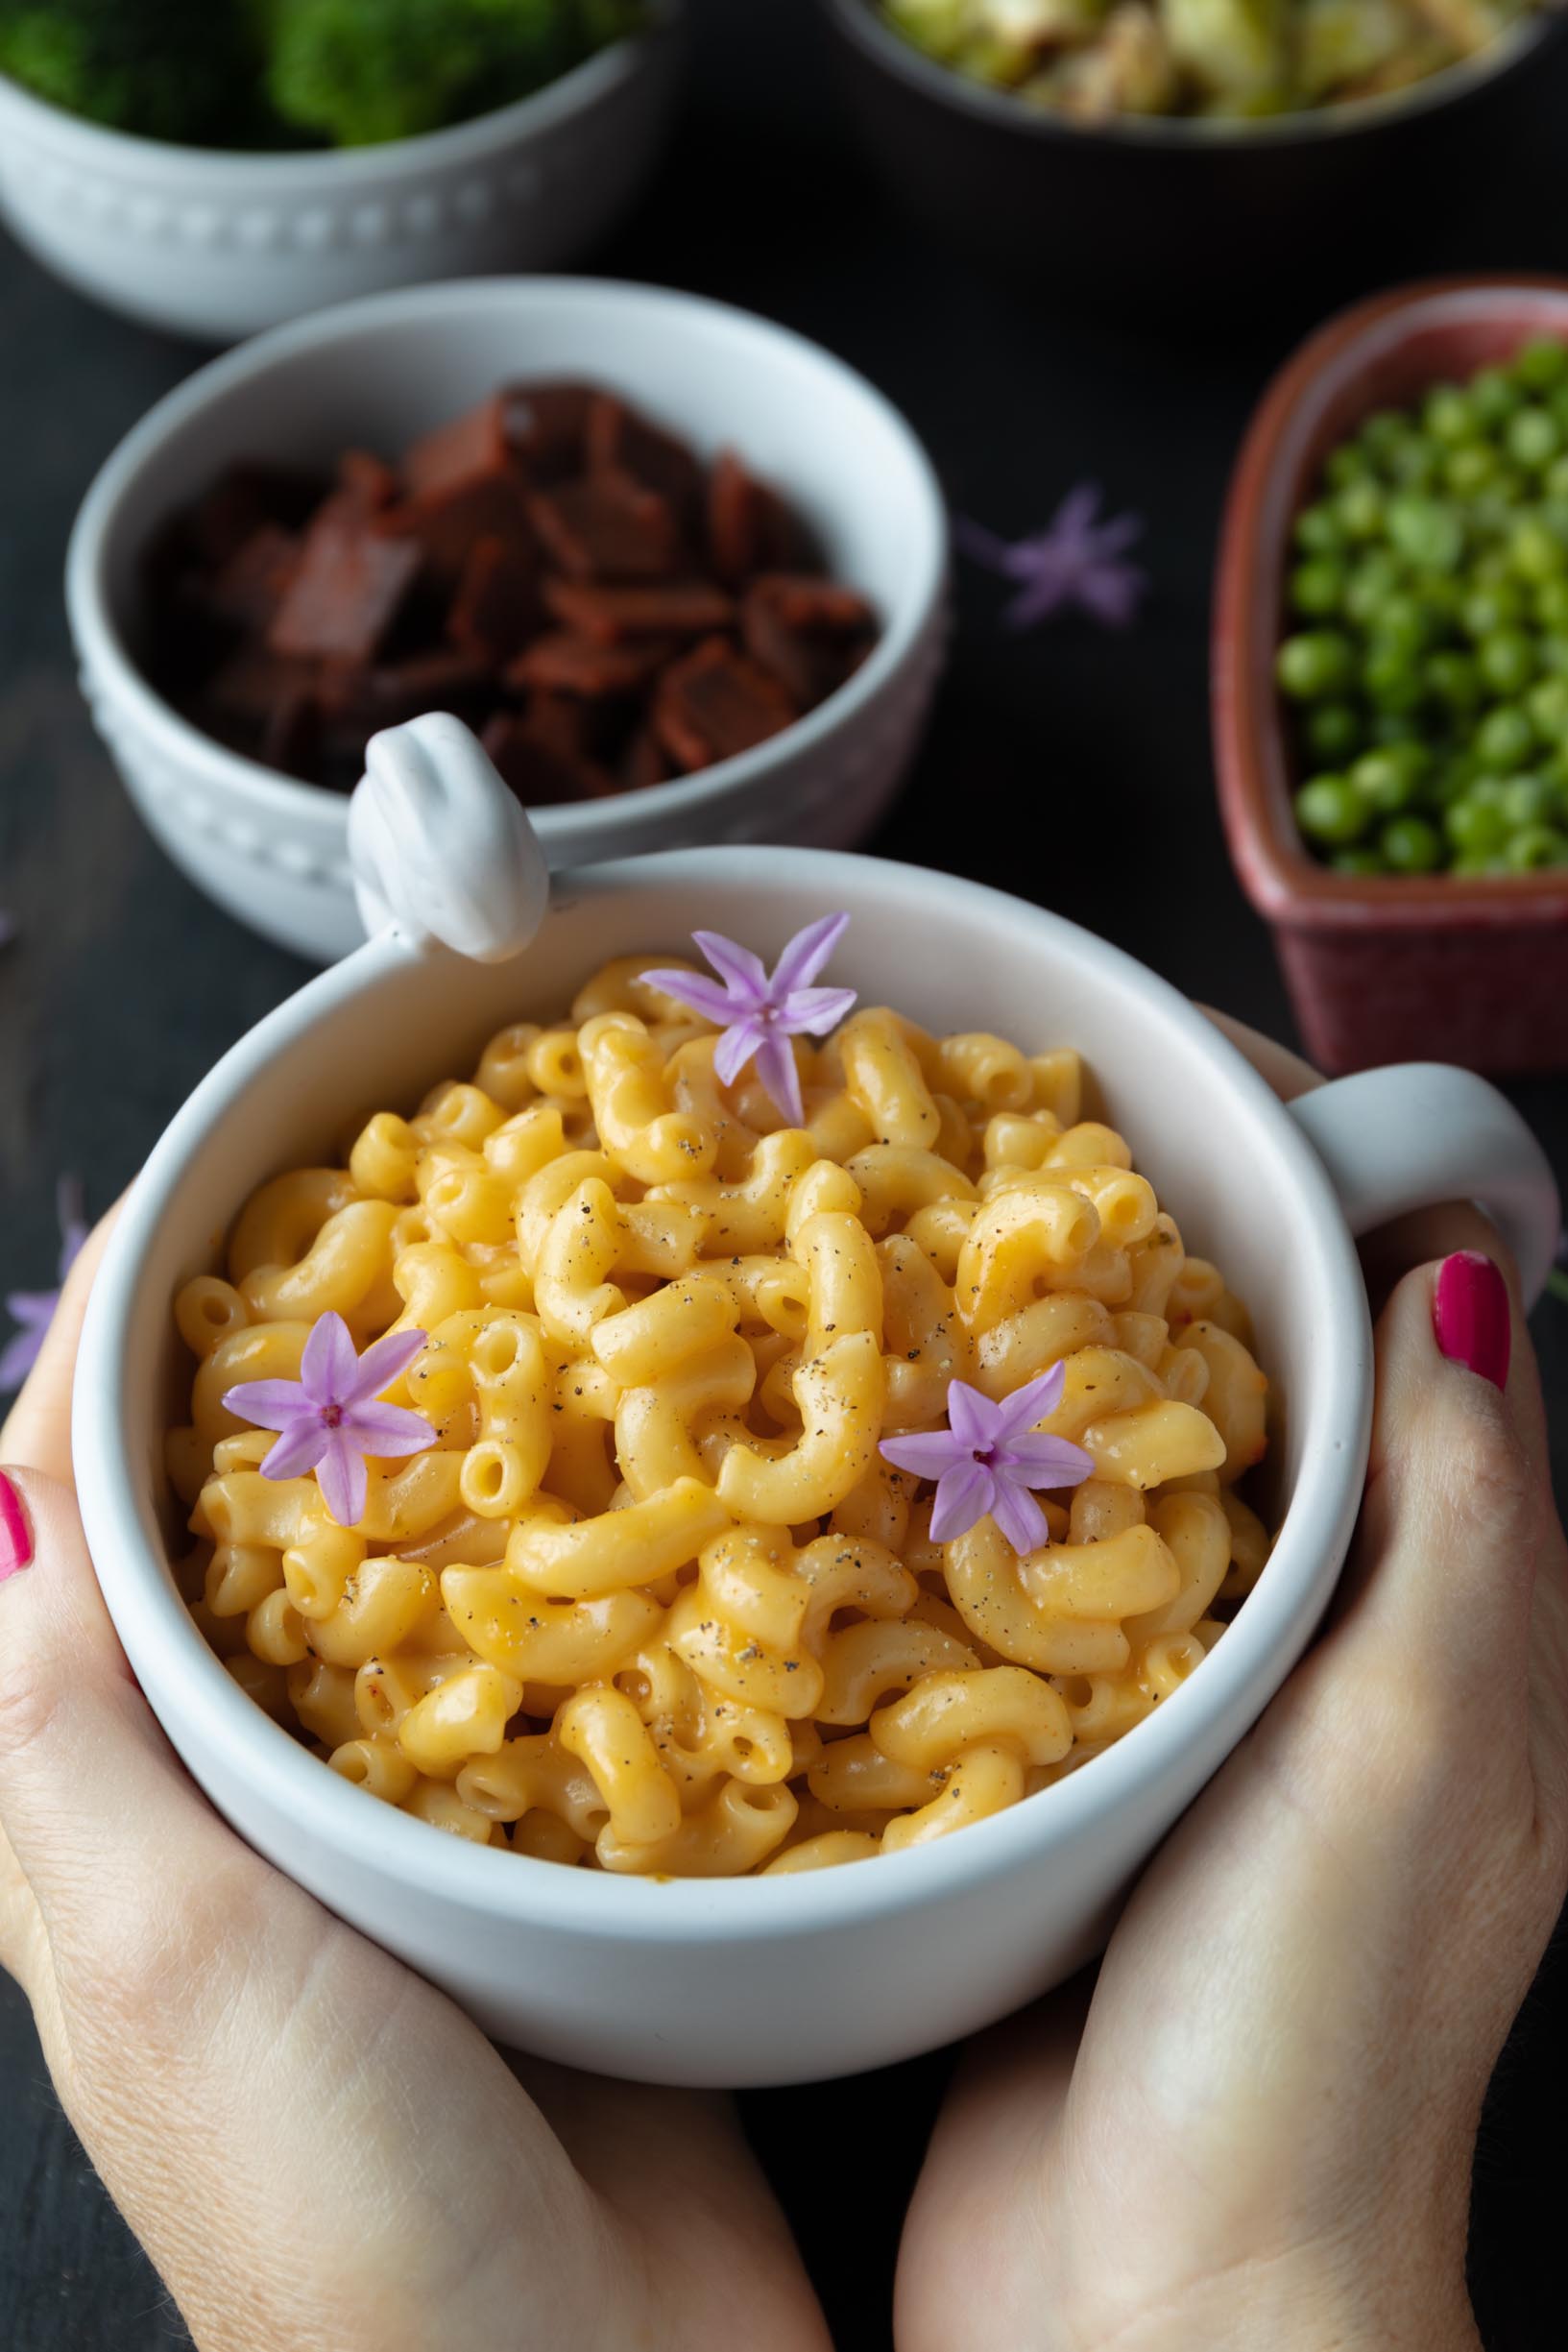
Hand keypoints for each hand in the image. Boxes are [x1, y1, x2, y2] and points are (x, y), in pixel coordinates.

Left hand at [0, 1226, 829, 2351]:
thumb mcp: (159, 1956)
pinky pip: (532, 1678)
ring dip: (426, 1462)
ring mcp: (394, 1846)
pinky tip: (635, 1504)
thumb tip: (3, 1492)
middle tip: (381, 1238)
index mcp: (107, 1826)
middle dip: (272, 1386)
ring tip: (512, 1328)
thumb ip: (63, 1734)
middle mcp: (235, 1820)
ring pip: (383, 1593)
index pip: (55, 1541)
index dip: (99, 1369)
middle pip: (219, 1544)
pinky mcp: (534, 1874)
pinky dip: (558, 1569)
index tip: (184, 1211)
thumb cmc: (341, 2200)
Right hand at [896, 1020, 1567, 2351]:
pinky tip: (828, 1443)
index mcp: (1436, 1606)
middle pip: (1222, 1369)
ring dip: (1002, 1358)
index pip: (1393, 1319)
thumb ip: (1460, 1509)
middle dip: (1124, 1240)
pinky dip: (919, 1498)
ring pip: (1081, 1467)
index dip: (1301, 1175)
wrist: (1152, 2312)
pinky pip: (972, 1590)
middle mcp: (1305, 1637)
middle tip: (979, 1129)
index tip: (1165, 1064)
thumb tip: (1455, 1262)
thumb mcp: (1429, 1742)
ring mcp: (1154, 1703)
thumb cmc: (1314, 2036)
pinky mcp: (1025, 1771)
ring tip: (883, 1243)